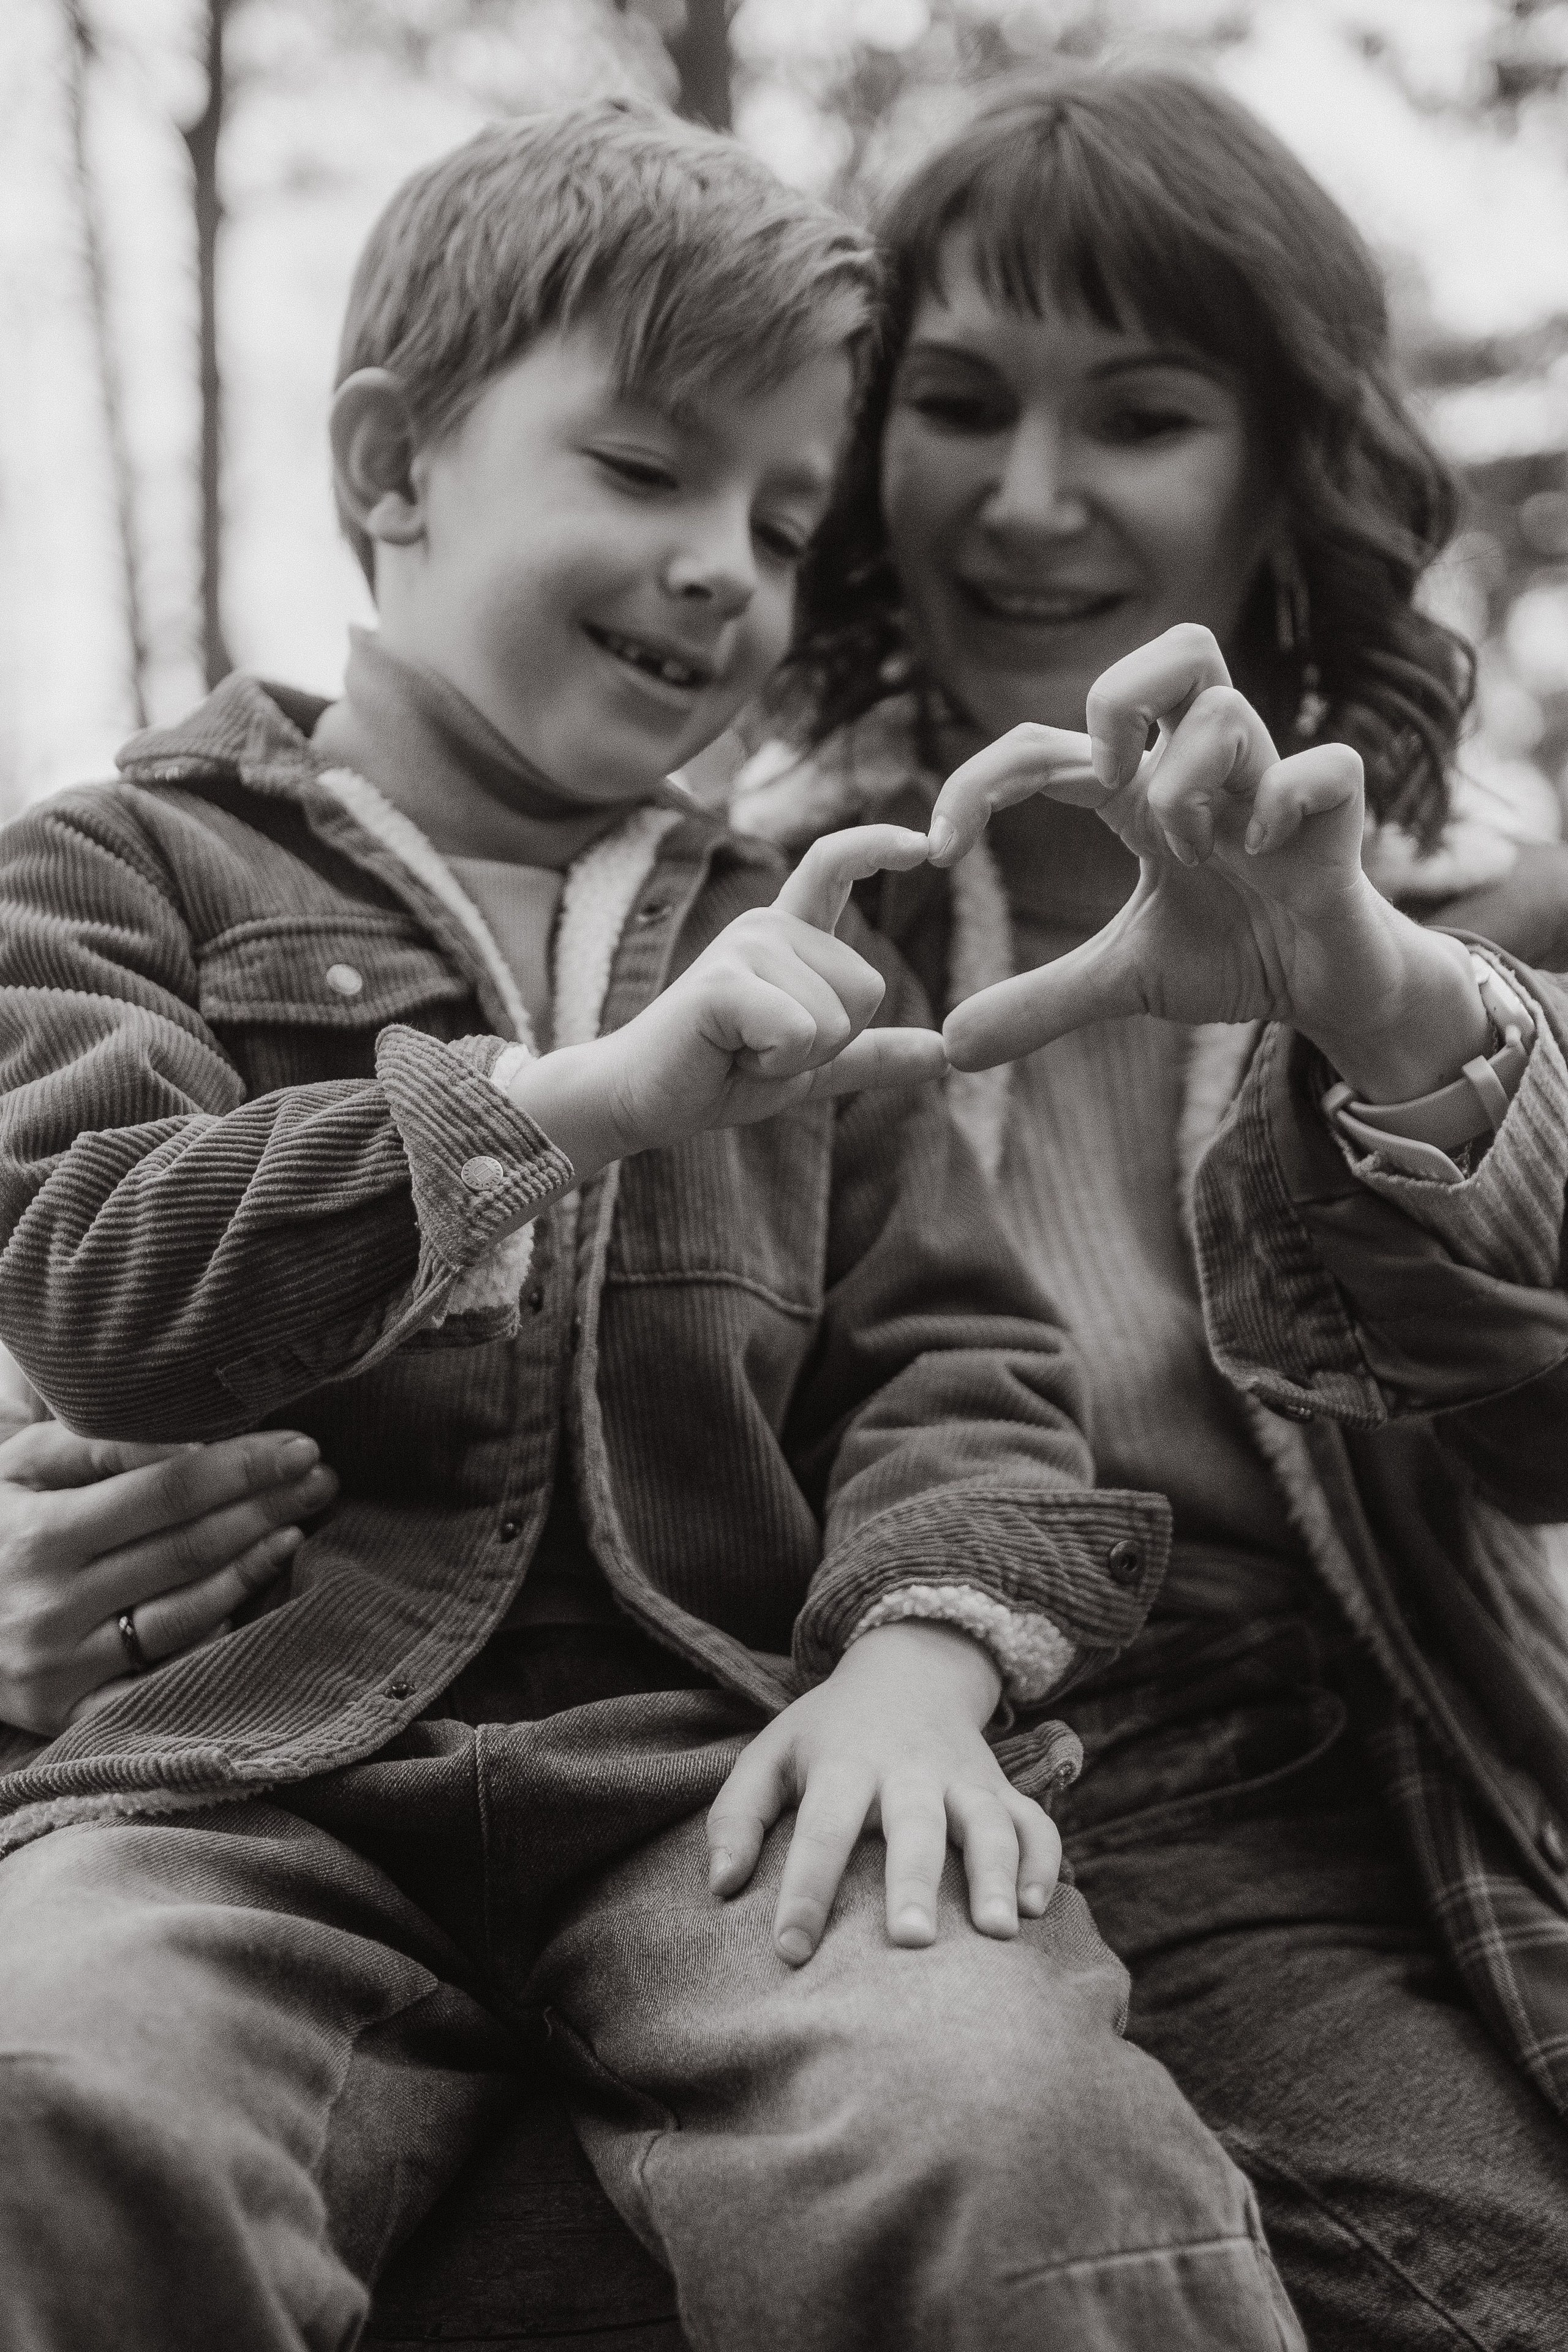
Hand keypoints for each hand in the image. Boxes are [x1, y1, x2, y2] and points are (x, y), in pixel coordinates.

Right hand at [0, 1422, 336, 1734]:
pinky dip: (213, 1640)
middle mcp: (51, 1607)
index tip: (298, 1445)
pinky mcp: (70, 1716)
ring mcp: (62, 1669)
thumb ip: (96, 1443)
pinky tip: (251, 1603)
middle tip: (320, 1478)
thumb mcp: (19, 1467)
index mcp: (37, 1536)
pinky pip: (163, 1678)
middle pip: (188, 1550)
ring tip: (297, 1528)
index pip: (167, 1491)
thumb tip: (191, 1438)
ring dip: (254, 1568)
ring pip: (186, 1614)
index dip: (241, 1466)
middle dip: (266, 1508)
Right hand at [503, 825, 946, 1177]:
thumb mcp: (809, 1066)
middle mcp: (767, 926)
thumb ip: (872, 1054)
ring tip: (743, 1051)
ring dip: (797, 1058)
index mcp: (788, 934)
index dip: (879, 846)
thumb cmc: (718, 1073)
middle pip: (867, 988)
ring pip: (836, 1018)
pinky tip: (731, 1056)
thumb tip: (945, 1052)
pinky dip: (775, 1064)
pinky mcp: (722, 984)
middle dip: (830, 1041)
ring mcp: (743, 947)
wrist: (640, 1100)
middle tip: (765, 1048)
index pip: (834, 863)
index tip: (924, 844)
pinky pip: (799, 1032)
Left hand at [707, 1621, 1061, 1964]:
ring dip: (995, 1874)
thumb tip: (721, 1886)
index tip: (791, 1950)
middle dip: (914, 1881)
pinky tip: (1037, 1910)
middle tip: (911, 1941)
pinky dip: (1044, 1861)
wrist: (909, 1669)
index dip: (805, 1888)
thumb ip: (737, 1815)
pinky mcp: (1002, 1788)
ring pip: (988, 1823)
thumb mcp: (772, 1753)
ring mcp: (964, 1777)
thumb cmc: (829, 1731)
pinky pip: (1036, 1822)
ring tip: (997, 1933)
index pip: (822, 1827)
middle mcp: (910, 1769)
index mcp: (846, 1762)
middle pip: (915, 1824)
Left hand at [932, 626, 1489, 1101]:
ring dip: (1186, 786)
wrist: (1329, 989)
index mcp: (1147, 793)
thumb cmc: (1236, 954)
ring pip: (1226, 708)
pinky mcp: (1338, 817)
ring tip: (1193, 855)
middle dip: (1117, 698)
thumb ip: (1043, 1001)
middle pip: (1177, 648)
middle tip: (1105, 782)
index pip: (1050, 743)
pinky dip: (1284, 803)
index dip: (979, 782)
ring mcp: (1275, 784)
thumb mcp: (1124, 981)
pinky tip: (1264, 853)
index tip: (937, 850)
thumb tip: (954, 1046)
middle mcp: (1210, 768)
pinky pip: (1326, 765)